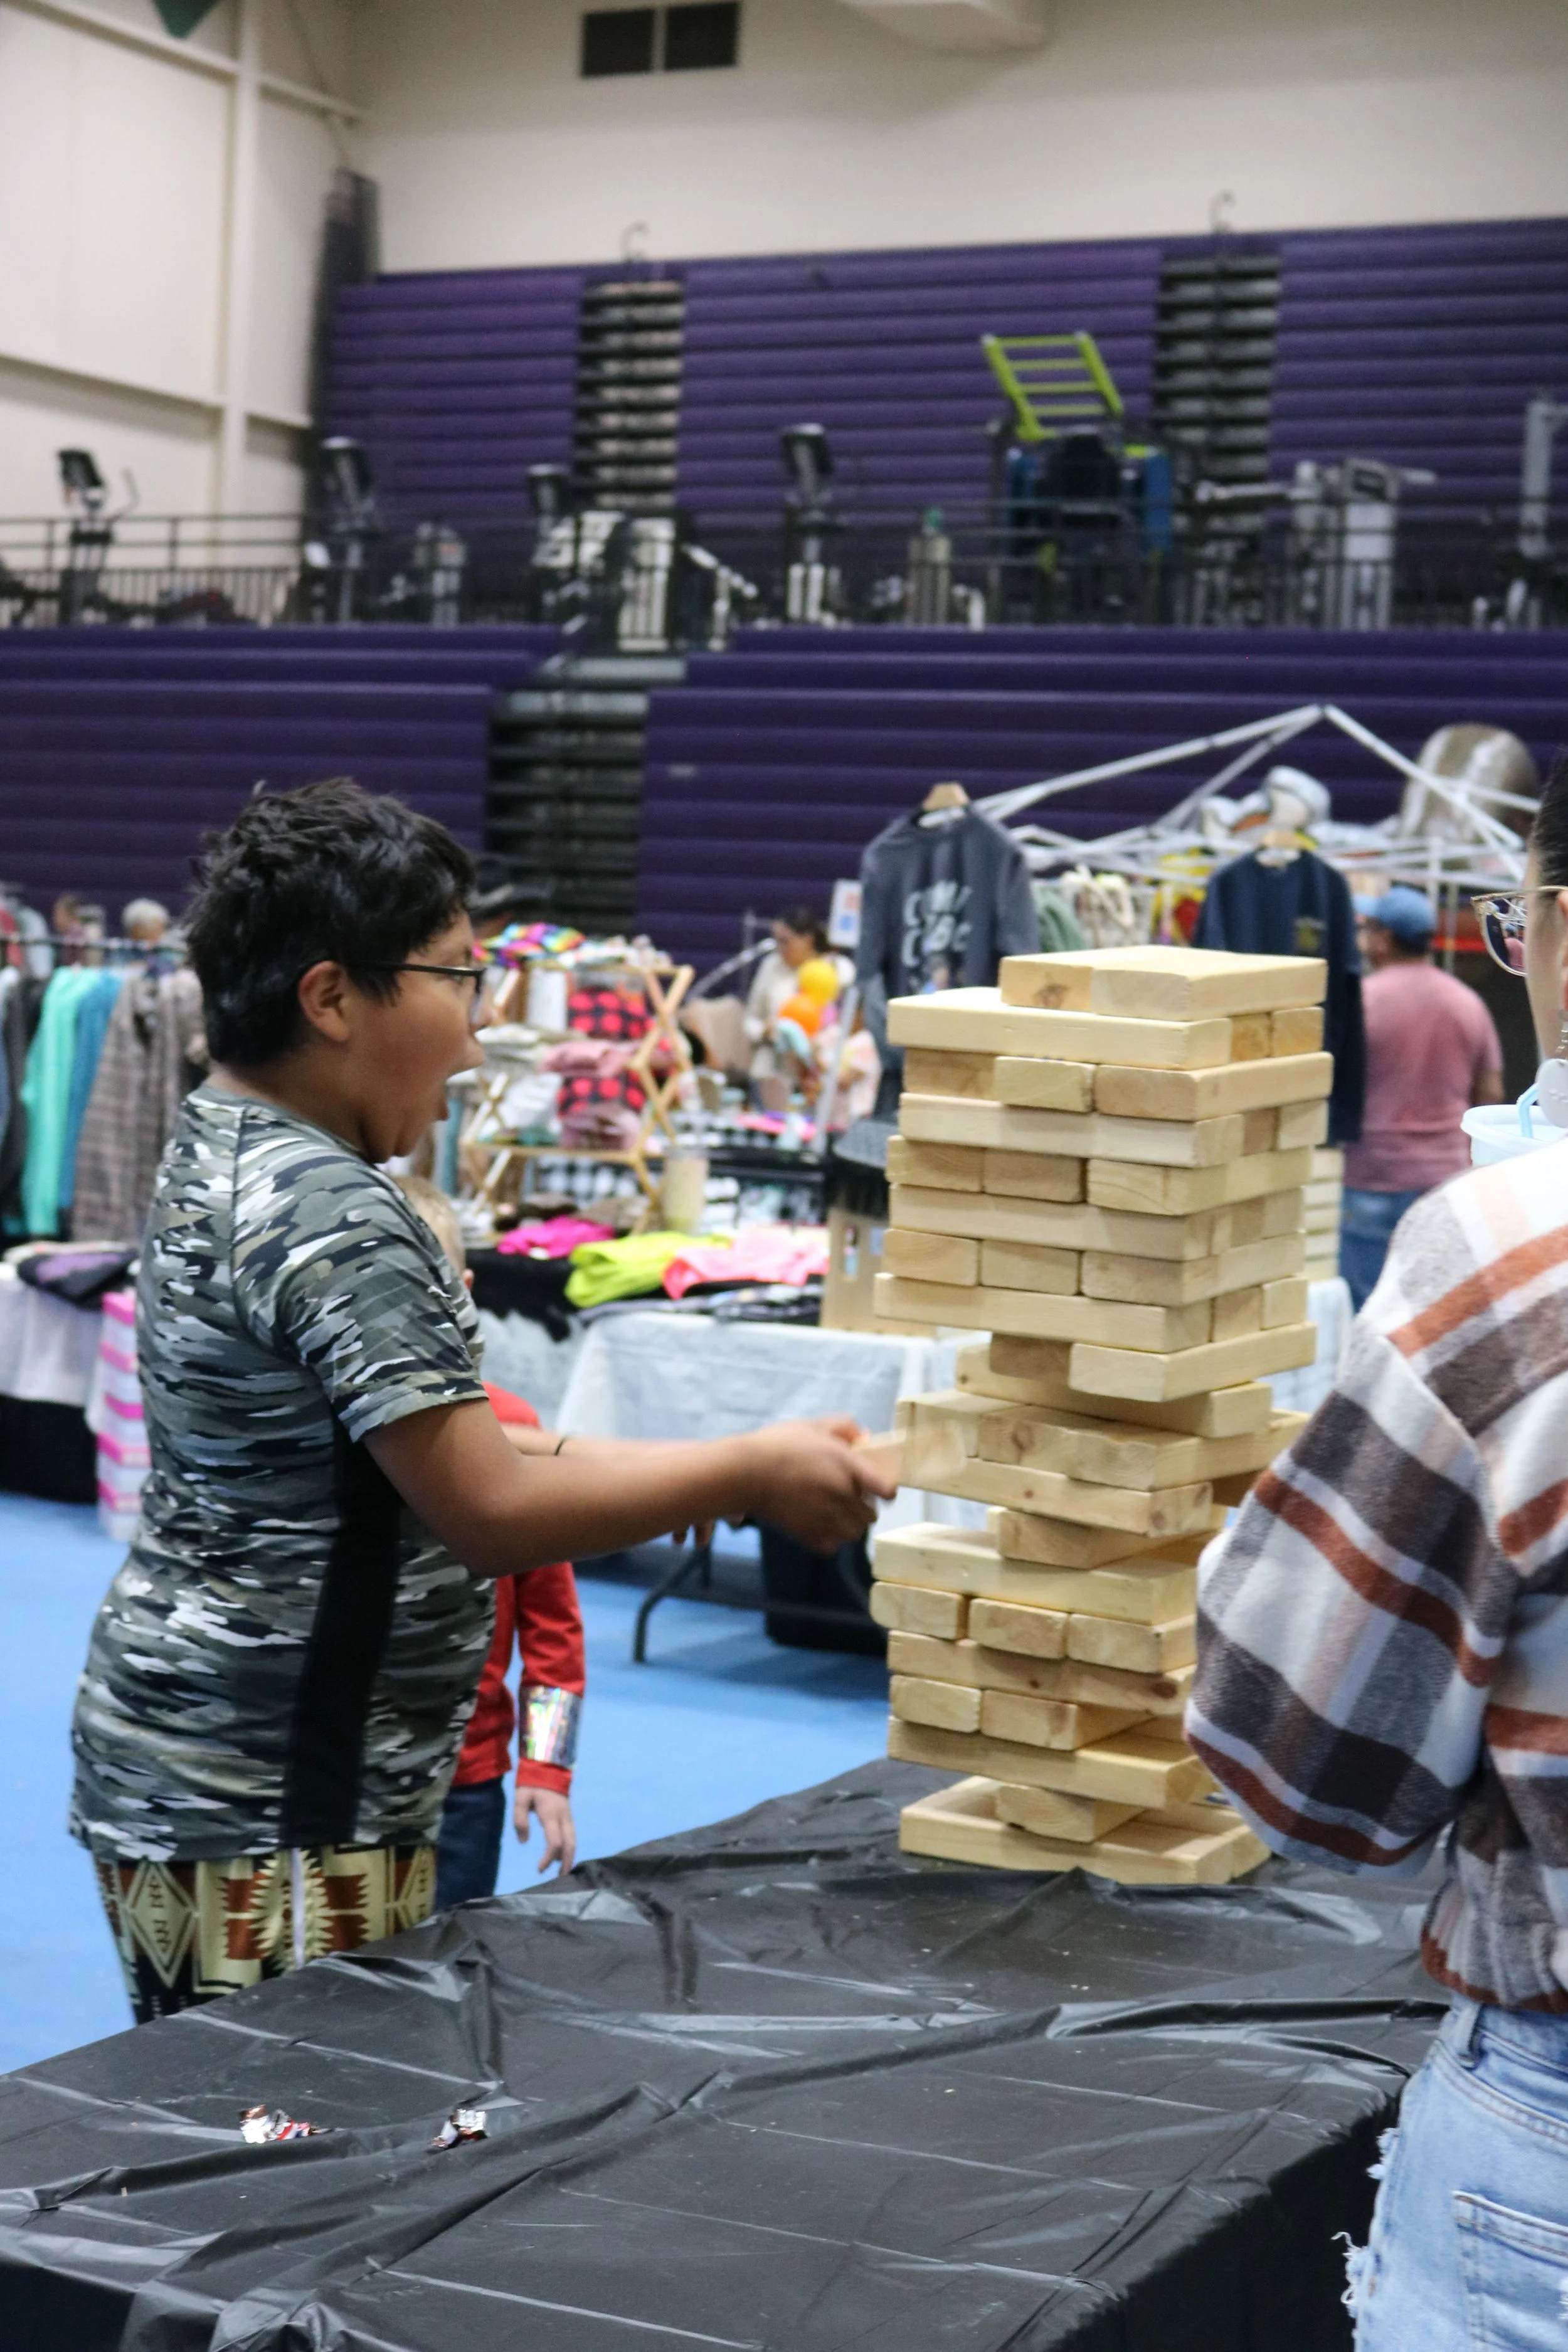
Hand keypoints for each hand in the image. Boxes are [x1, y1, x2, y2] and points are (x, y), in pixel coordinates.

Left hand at [514, 1784, 575, 1875]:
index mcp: (551, 1815)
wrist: (548, 1767)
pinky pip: (572, 1835)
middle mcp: (564, 1818)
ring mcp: (568, 1816)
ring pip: (574, 1841)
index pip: (554, 1842)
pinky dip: (569, 1849)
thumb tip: (523, 1842)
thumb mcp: (520, 1798)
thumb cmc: (531, 1784)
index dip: (548, 1858)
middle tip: (560, 1879)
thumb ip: (520, 1819)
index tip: (539, 1869)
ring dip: (569, 1857)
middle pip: (570, 1845)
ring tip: (562, 1872)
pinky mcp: (568, 1816)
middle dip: (566, 1863)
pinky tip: (562, 1857)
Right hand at [738, 1417, 893, 1554]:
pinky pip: (832, 1546)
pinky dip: (828, 1539)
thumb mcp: (813, 1425)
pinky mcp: (807, 1534)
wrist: (744, 1472)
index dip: (885, 1490)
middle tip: (847, 1498)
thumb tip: (865, 1437)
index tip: (878, 1489)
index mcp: (847, 1465)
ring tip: (833, 1513)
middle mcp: (842, 1494)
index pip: (887, 1489)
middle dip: (863, 1508)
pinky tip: (817, 1524)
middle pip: (871, 1516)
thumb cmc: (777, 1445)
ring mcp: (825, 1517)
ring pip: (854, 1534)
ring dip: (848, 1525)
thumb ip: (845, 1427)